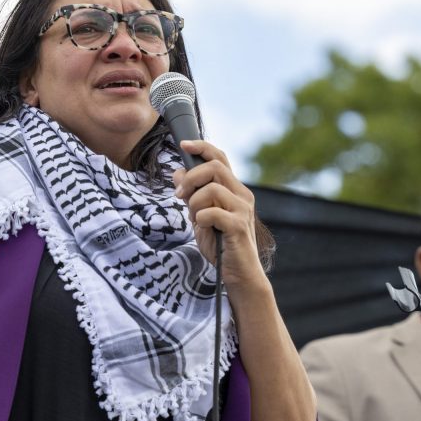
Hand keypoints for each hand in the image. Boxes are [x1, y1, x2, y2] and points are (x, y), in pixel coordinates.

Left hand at [172, 140, 267, 290]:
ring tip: (194, 218)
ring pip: (212, 188)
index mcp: (234, 190)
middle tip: (179, 195)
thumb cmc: (221, 246)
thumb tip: (177, 172)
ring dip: (194, 202)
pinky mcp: (239, 226)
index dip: (202, 147)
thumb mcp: (200, 217)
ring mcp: (242, 210)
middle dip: (191, 178)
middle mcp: (242, 195)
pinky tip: (203, 227)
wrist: (239, 275)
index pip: (220, 158)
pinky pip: (213, 212)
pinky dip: (201, 218)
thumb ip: (191, 195)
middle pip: (215, 167)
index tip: (183, 145)